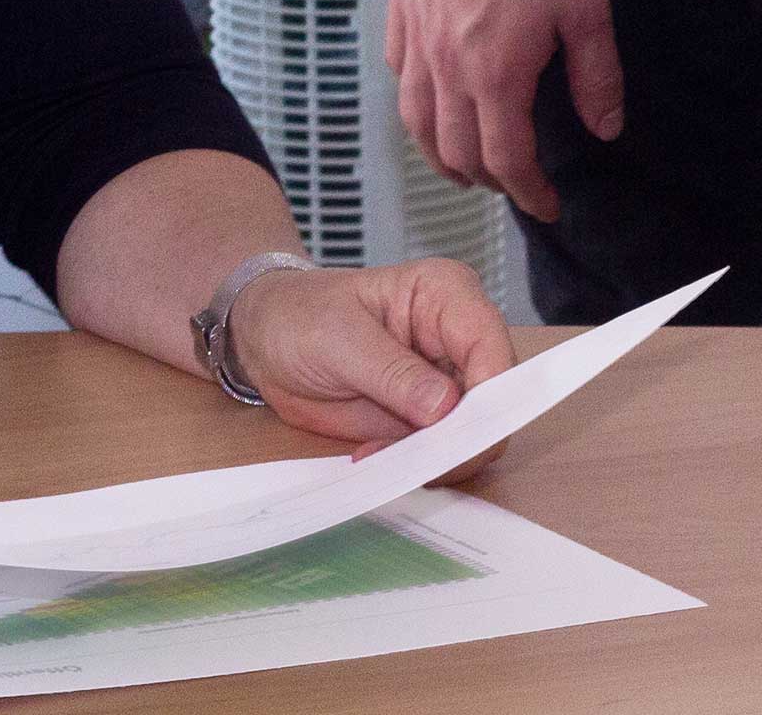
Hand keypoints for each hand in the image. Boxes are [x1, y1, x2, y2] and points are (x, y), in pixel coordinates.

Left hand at [227, 257, 516, 451]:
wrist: (266, 339)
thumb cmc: (298, 314)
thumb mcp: (338, 337)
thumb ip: (393, 371)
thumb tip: (447, 407)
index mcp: (446, 294)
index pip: (492, 346)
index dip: (489, 394)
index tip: (458, 431)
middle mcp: (457, 339)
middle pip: (495, 400)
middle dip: (463, 438)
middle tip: (416, 460)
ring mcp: (447, 382)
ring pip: (475, 435)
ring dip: (436, 459)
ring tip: (379, 456)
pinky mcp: (429, 419)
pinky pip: (443, 453)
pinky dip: (416, 466)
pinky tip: (374, 457)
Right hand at [385, 0, 622, 221]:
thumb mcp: (585, 10)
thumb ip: (595, 77)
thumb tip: (603, 129)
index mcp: (496, 75)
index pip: (506, 159)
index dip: (528, 193)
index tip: (547, 206)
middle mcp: (448, 68)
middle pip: (455, 151)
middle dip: (486, 180)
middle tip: (511, 185)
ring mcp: (417, 41)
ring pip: (415, 121)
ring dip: (439, 154)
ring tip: (461, 165)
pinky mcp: (400, 13)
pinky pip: (398, 74)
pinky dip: (414, 102)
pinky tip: (430, 101)